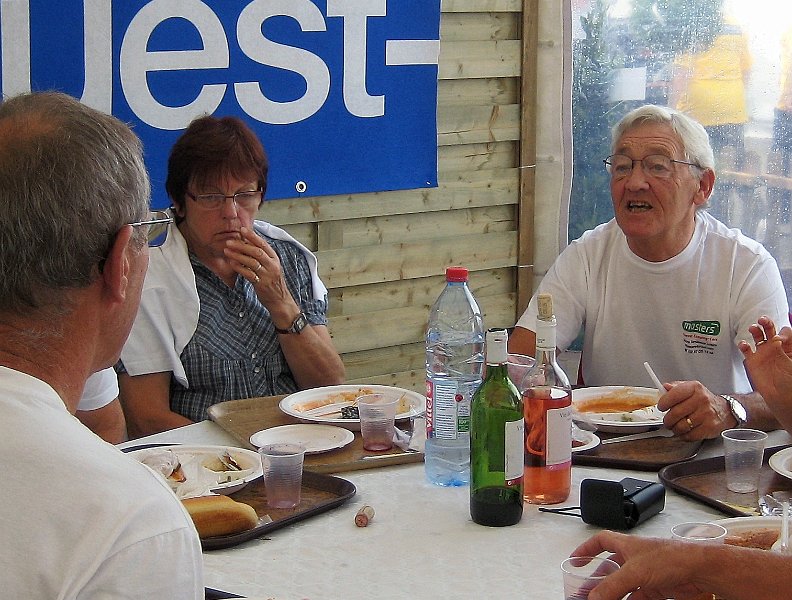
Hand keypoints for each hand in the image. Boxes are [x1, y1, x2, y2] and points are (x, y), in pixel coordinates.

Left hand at [223, 227, 293, 309]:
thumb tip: (247, 242)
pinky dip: (239, 268)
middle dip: (242, 245)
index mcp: (274, 258)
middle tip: (229, 241)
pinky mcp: (262, 284)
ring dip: (238, 255)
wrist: (280, 299)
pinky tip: (232, 263)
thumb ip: (260, 255)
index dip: (252, 236)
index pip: (263, 244)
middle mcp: (272, 265)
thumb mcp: (270, 266)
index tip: (242, 229)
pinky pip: (249, 274)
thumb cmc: (272, 281)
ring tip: (227, 251)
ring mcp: (267, 274)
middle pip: (257, 251)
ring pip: (252, 262)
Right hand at [570, 531, 710, 599]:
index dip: (587, 549)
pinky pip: (636, 597)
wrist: (699, 570)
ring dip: (611, 594)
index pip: (601, 541)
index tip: (576, 560)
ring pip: (622, 585)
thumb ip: (612, 586)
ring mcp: (645, 573)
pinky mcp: (656, 588)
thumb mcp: (634, 572)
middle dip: (597, 579)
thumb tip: (593, 597)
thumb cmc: (671, 557)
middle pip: (610, 567)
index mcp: (626, 545)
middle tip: (586, 591)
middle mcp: (635, 557)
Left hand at [657, 380, 732, 439]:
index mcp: (694, 388)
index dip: (663, 403)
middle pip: (675, 413)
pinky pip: (689, 435)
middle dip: (667, 420)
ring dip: (675, 429)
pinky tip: (685, 431)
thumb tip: (664, 387)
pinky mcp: (709, 428)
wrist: (725, 410)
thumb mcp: (691, 388)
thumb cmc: (704, 400)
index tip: (661, 407)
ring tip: (676, 426)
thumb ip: (676, 387)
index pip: (673, 395)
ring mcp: (706, 414)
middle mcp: (702, 400)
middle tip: (667, 421)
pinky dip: (684, 435)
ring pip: (681, 426)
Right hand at [739, 315, 791, 409]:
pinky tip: (744, 344)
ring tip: (753, 328)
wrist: (781, 397)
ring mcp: (763, 354)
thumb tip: (777, 339)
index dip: (784, 332)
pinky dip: (743, 345)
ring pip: (758, 337)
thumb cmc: (790, 382)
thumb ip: (786, 351)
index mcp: (788, 347)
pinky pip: (746, 350)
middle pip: (770, 330)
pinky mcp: (753, 361)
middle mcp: (775, 348)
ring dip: (755, 330)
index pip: (785, 332)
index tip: (781, 339)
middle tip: (763, 320)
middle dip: (767, 323)